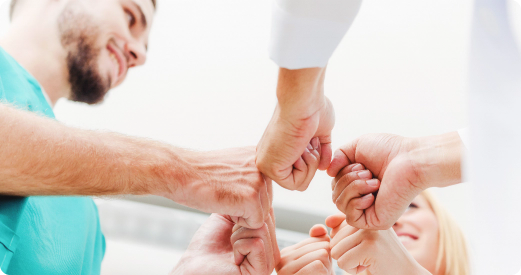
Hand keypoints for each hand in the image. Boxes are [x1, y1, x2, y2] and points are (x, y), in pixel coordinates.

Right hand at [161, 146, 271, 228]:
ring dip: (242, 213)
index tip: (228, 186)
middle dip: (246, 205)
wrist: (179, 172)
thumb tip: (263, 186)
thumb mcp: (233, 164)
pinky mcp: (252, 198)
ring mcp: (259, 181)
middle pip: (266, 202)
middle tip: (224, 192)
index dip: (245, 195)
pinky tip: (223, 204)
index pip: (265, 189)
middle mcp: (264, 166)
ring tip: (223, 196)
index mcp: (261, 156)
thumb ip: (251, 172)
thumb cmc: (201, 172)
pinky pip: (254, 223)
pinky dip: (238, 221)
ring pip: (262, 213)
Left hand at [171, 211, 279, 274]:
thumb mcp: (229, 217)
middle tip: (229, 240)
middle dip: (241, 224)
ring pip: (261, 228)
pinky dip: (238, 245)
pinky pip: (257, 243)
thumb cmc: (206, 246)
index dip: (245, 212)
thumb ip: (246, 203)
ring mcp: (269, 262)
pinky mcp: (262, 271)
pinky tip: (233, 257)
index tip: (231, 227)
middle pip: (265, 218)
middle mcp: (272, 251)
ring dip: (238, 235)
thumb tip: (259, 183)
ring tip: (231, 247)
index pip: (267, 211)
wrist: (193, 266)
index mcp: (267, 239)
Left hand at [257, 68, 333, 190]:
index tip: (311, 138)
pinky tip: (300, 149)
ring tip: (305, 143)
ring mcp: (267, 163)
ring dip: (311, 164)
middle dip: (313, 161)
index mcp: (278, 149)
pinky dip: (306, 168)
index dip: (315, 157)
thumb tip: (323, 167)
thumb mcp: (320, 132)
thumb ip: (321, 150)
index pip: (300, 171)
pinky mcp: (269, 168)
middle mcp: (270, 157)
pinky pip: (296, 184)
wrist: (304, 100)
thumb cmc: (313, 108)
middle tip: (308, 141)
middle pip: (301, 180)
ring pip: (300, 184)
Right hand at [276, 224, 333, 274]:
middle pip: (320, 246)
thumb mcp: (320, 258)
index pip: (317, 239)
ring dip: (327, 268)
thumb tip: (320, 228)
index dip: (326, 253)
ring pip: (321, 254)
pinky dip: (324, 272)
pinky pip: (317, 265)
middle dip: (327, 260)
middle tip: (319, 273)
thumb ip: (318, 240)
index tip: (318, 267)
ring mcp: (285, 270)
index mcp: (286, 253)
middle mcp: (282, 260)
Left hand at [326, 213, 429, 274]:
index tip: (364, 246)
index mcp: (365, 214)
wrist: (407, 273)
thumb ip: (343, 229)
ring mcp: (369, 232)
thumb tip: (327, 221)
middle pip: (334, 241)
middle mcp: (367, 220)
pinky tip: (369, 266)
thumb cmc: (381, 257)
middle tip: (367, 256)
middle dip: (347, 254)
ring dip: (349, 262)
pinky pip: (343, 262)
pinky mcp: (369, 247)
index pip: (335, 228)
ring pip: (336, 252)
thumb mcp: (361, 239)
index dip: (345, 244)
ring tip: (368, 260)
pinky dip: (353, 270)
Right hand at [327, 132, 461, 228]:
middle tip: (367, 171)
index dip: (341, 173)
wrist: (411, 160)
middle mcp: (364, 198)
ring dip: (353, 187)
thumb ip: (338, 156)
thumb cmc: (389, 150)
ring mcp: (369, 211)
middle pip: (335, 194)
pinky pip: (350, 217)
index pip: (335, 185)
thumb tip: (328, 173)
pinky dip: (357, 201)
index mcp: (360, 183)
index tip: (359, 163)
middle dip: (346, 179)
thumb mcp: (356, 147)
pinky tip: (373, 192)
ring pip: (340, 204)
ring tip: (373, 179)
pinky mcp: (375, 221)